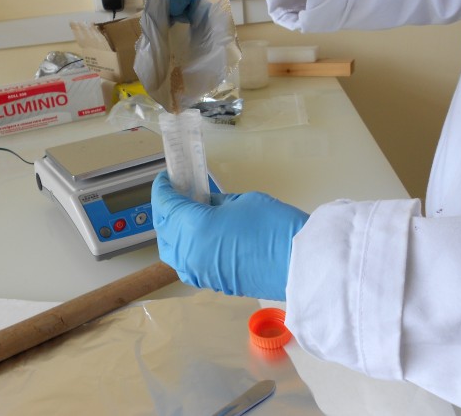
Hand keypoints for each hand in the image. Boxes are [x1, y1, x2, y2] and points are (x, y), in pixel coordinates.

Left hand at [152, 171, 308, 300]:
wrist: (298, 265)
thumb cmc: (272, 225)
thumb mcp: (240, 201)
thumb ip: (214, 202)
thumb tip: (203, 203)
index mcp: (192, 226)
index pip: (165, 203)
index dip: (162, 188)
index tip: (167, 178)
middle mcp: (187, 251)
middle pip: (163, 227)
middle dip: (166, 209)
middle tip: (178, 194)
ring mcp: (196, 271)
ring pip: (170, 250)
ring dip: (172, 231)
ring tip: (186, 216)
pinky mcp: (209, 282)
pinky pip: (185, 264)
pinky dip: (184, 249)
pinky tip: (197, 238)